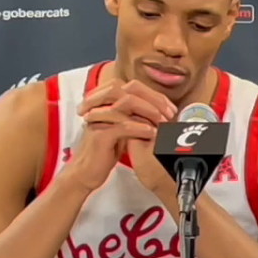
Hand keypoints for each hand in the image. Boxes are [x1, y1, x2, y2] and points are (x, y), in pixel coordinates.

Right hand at [59, 80, 176, 191]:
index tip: (170, 108)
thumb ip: (136, 115)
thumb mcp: (124, 127)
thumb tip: (161, 109)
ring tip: (163, 123)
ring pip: (126, 102)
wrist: (87, 171)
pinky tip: (152, 133)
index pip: (133, 86)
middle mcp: (100, 105)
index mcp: (106, 100)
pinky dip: (140, 128)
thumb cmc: (107, 149)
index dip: (154, 94)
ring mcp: (98, 118)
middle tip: (169, 114)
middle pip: (129, 89)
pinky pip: (123, 126)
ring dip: (149, 111)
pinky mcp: (99, 134)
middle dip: (153, 99)